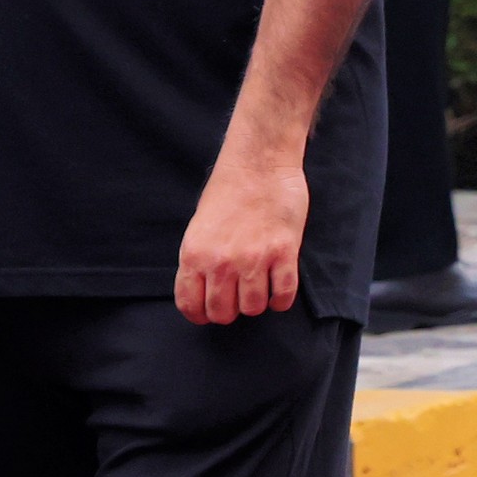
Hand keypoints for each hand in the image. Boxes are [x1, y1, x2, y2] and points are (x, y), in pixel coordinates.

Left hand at [176, 149, 308, 323]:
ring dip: (257, 303)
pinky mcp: (284, 251)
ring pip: (254, 307)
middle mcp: (221, 262)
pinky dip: (281, 300)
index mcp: (194, 256)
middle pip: (223, 313)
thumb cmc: (228, 190)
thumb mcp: (198, 227)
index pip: (191, 306)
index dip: (201, 315)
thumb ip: (200, 260)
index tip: (210, 312)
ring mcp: (254, 258)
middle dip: (231, 310)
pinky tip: (279, 290)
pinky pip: (284, 294)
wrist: (259, 162)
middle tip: (238, 297)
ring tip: (260, 288)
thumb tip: (206, 289)